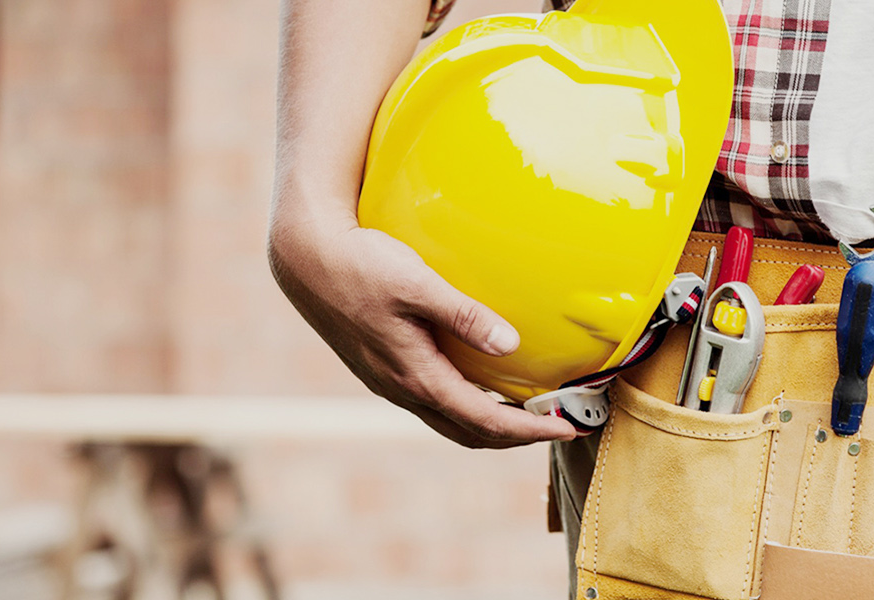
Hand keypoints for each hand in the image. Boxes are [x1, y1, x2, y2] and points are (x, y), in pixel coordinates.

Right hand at [269, 219, 578, 447]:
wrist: (305, 258)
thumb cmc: (360, 264)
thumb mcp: (417, 283)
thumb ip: (465, 315)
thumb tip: (512, 345)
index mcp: (415, 375)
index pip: (484, 421)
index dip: (530, 430)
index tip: (568, 427)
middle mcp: (402, 388)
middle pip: (468, 433)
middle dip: (515, 437)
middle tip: (557, 425)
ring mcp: (388, 380)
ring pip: (447, 420)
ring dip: (489, 424)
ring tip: (525, 411)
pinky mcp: (381, 366)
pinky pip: (432, 401)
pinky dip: (464, 405)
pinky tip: (478, 382)